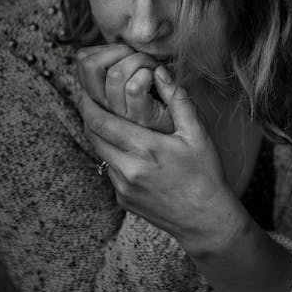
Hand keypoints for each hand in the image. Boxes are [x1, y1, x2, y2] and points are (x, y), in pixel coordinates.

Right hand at [75, 44, 173, 132]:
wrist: (185, 128)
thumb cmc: (160, 97)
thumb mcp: (131, 79)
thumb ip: (116, 64)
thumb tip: (105, 46)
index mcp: (99, 94)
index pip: (82, 61)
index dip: (104, 48)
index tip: (125, 53)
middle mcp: (105, 106)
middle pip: (90, 66)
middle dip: (119, 49)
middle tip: (139, 55)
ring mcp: (122, 114)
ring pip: (116, 74)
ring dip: (139, 60)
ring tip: (153, 66)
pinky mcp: (141, 118)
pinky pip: (134, 88)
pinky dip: (149, 74)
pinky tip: (159, 77)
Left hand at [77, 59, 238, 251]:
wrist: (205, 220)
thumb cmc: (205, 174)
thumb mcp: (197, 133)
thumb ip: (177, 99)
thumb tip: (160, 71)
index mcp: (146, 149)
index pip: (101, 122)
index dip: (88, 103)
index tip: (86, 90)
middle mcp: (128, 169)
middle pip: (93, 136)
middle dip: (88, 115)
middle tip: (89, 98)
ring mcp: (122, 187)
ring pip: (99, 153)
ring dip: (99, 135)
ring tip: (105, 118)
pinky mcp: (122, 199)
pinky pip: (109, 170)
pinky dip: (111, 155)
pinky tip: (125, 147)